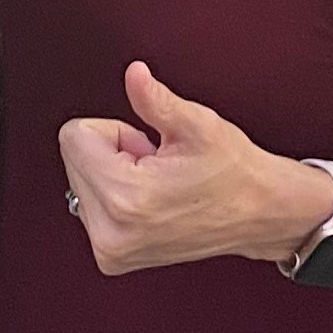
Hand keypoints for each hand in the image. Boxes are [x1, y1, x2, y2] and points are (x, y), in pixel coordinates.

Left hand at [57, 61, 332, 277]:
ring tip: (157, 184)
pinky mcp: (111, 257)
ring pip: (80, 181)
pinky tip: (151, 202)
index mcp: (126, 199)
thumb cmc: (234, 173)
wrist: (258, 213)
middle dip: (112, 153)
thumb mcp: (196, 126)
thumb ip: (154, 100)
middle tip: (157, 165)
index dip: (115, 130)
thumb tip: (133, 75)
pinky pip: (90, 206)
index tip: (147, 145)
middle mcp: (110, 232)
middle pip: (74, 159)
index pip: (74, 137)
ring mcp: (110, 250)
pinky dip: (115, 197)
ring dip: (113, 175)